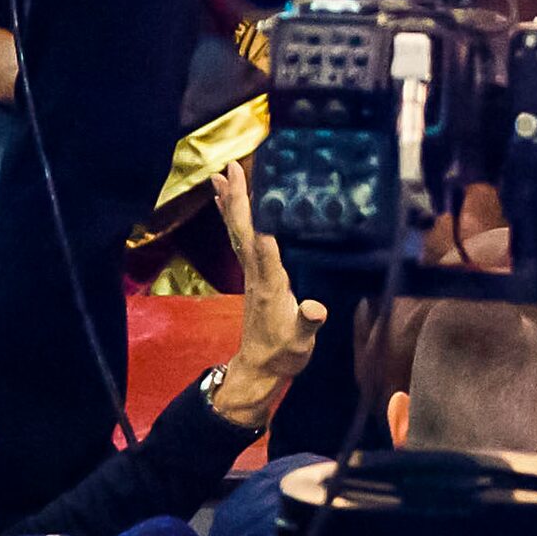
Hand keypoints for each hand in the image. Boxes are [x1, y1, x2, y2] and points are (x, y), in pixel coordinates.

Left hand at [210, 161, 328, 430]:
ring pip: (237, 231)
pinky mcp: (253, 275)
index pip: (263, 244)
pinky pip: (240, 239)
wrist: (261, 367)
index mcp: (270, 282)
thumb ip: (307, 322)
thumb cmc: (285, 353)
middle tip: (230, 168)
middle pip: (243, 229)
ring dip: (230, 203)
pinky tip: (231, 206)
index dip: (259, 217)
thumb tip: (315, 308)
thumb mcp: (301, 341)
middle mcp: (256, 272)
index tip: (256, 190)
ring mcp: (251, 273)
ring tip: (220, 177)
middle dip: (237, 198)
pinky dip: (234, 219)